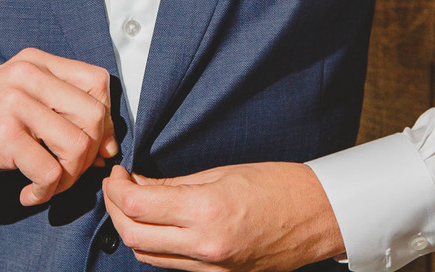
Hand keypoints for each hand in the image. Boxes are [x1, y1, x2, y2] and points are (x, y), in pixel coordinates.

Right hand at [0, 48, 118, 206]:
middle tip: (68, 172)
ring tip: (48, 185)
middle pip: (94, 115)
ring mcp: (13, 103)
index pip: (98, 82)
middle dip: (90, 154)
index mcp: (35, 62)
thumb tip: (109, 145)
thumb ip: (63, 110)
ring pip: (77, 146)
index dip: (106, 119)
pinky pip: (50, 172)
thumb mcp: (21, 100)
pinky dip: (45, 192)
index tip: (95, 146)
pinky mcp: (3, 135)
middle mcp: (26, 75)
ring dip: (69, 178)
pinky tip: (29, 193)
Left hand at [102, 161, 342, 271]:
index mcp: (207, 212)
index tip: (117, 173)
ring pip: (146, 254)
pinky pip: (170, 263)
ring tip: (132, 201)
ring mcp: (211, 266)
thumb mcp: (222, 172)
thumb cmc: (280, 185)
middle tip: (117, 185)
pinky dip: (153, 243)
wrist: (320, 216)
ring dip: (130, 228)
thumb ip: (174, 184)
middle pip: (133, 235)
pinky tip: (155, 222)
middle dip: (114, 208)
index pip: (137, 207)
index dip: (116, 188)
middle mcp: (205, 245)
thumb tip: (138, 184)